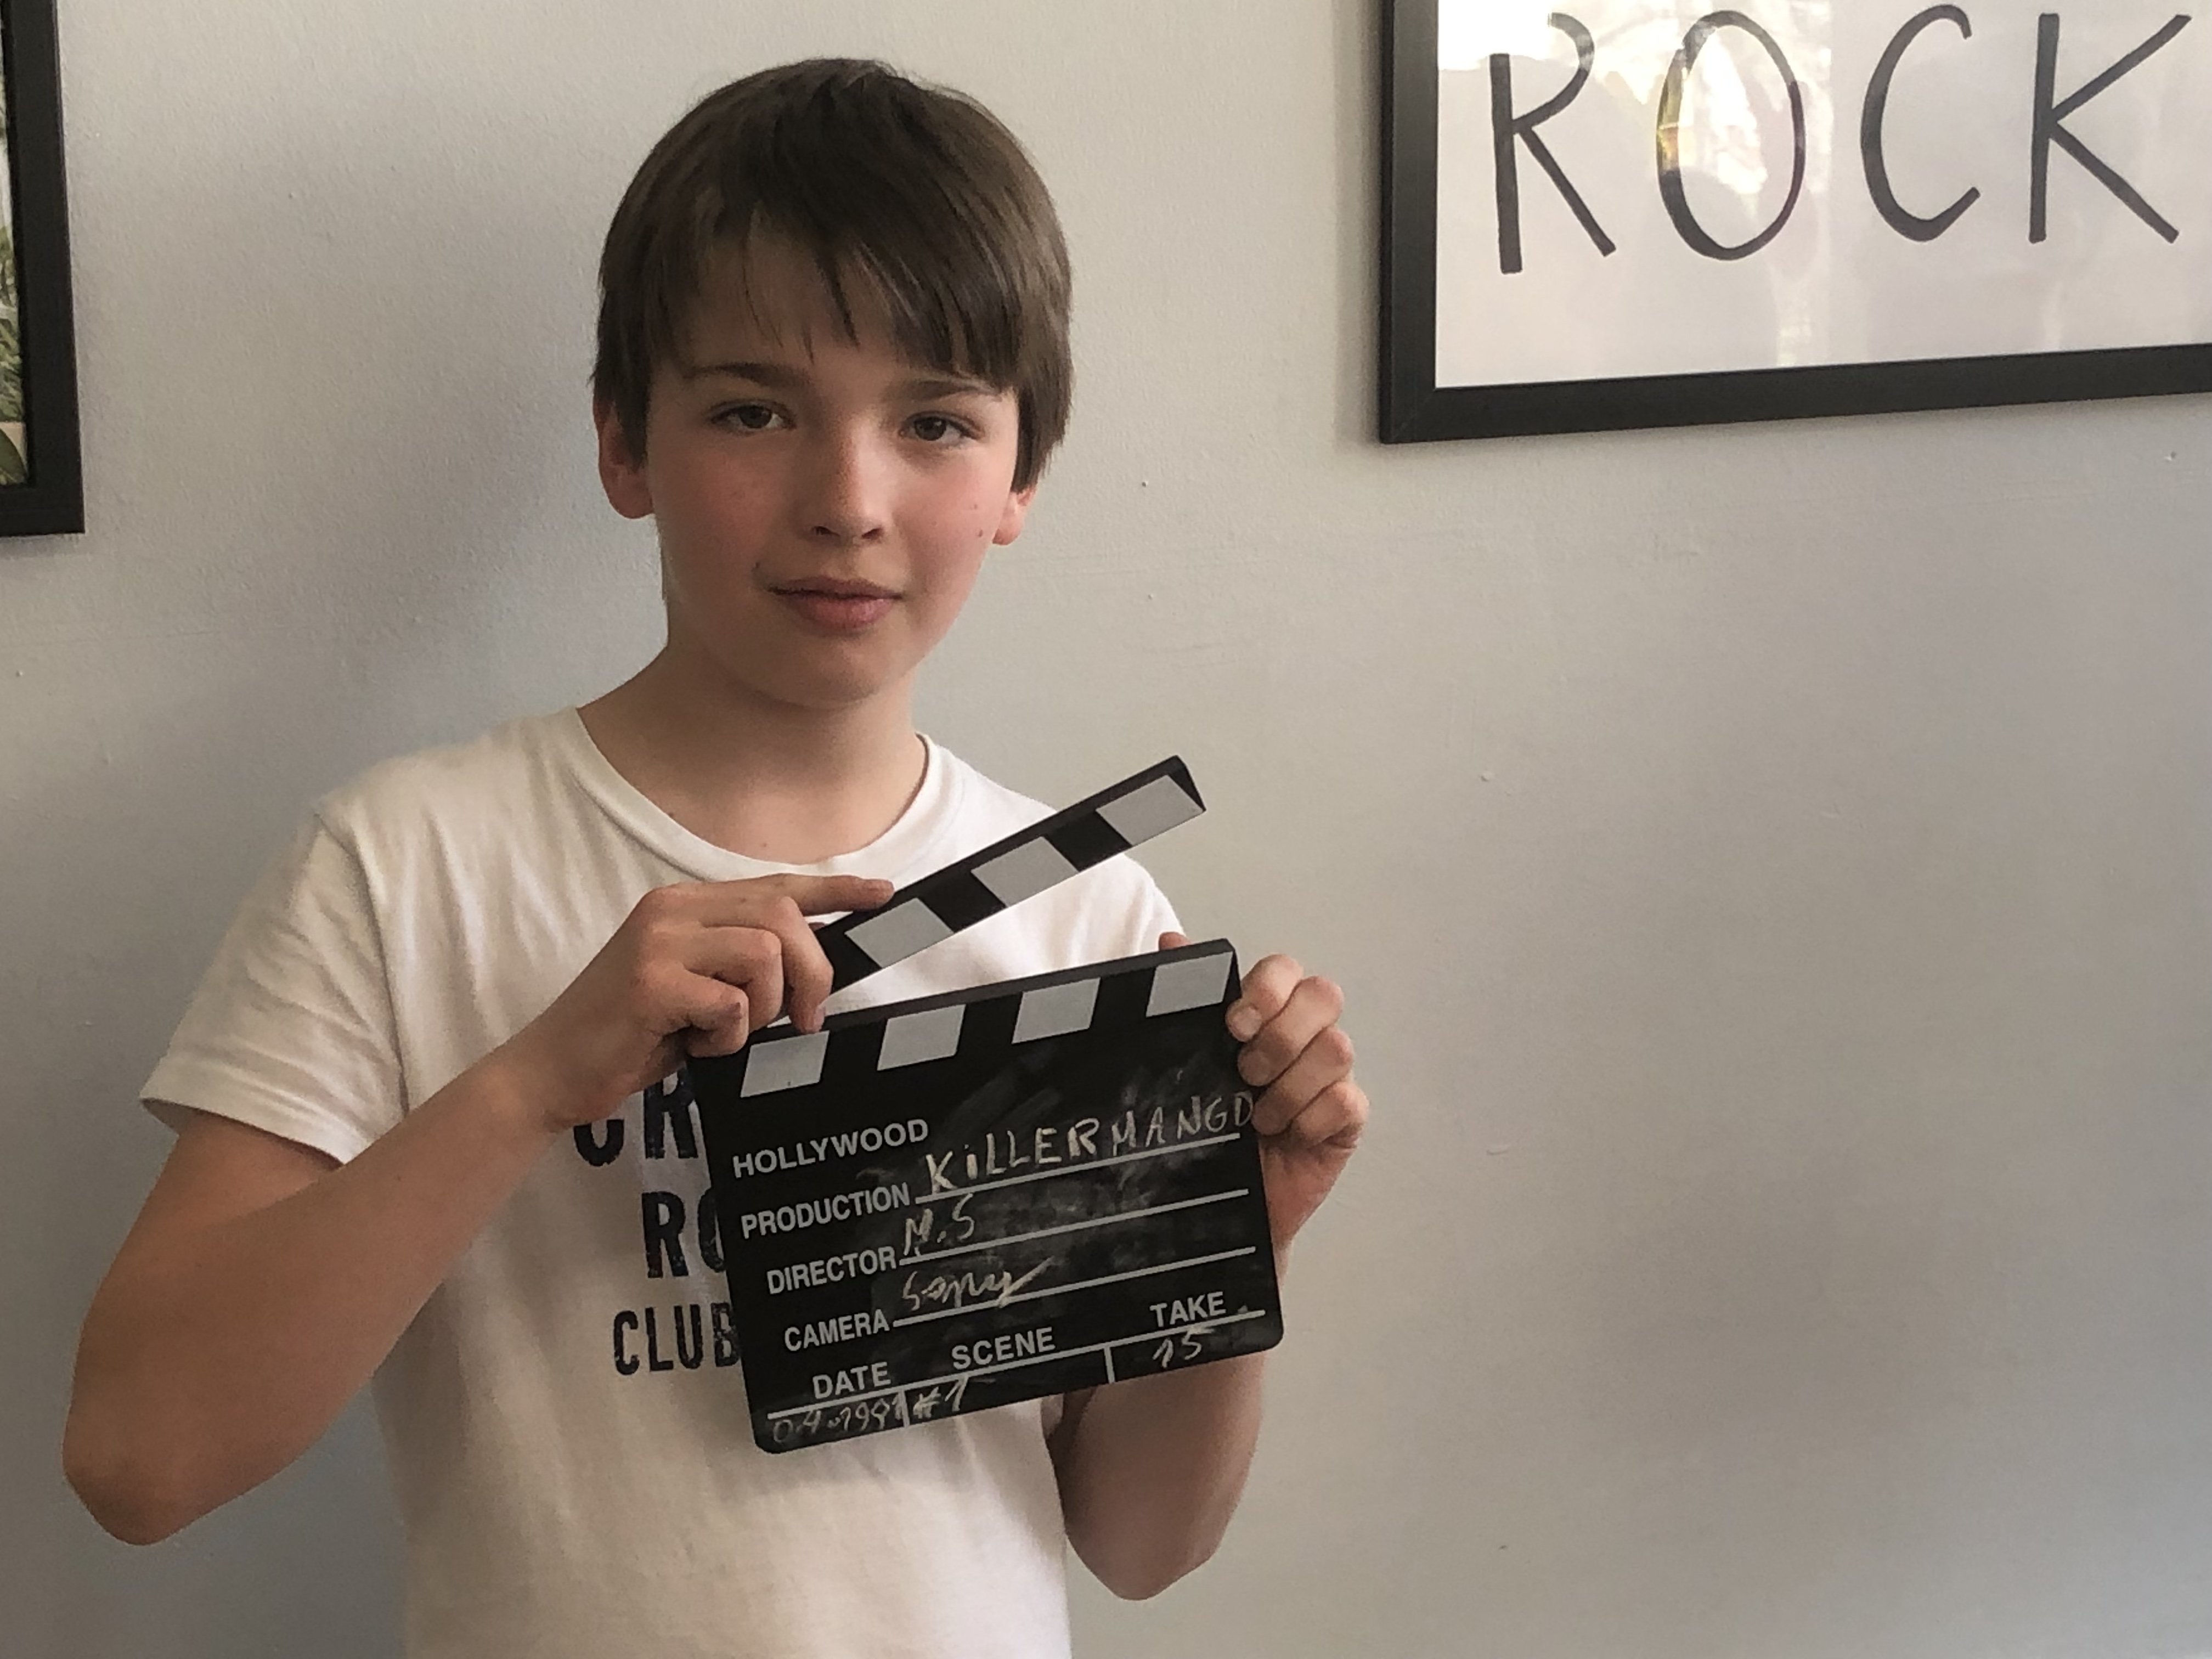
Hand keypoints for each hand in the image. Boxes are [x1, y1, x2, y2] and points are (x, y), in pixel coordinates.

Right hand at [506, 874, 892, 1131]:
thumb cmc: (631, 1036)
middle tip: (804, 1019)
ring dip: (762, 1010)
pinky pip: (731, 1005)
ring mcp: (658, 942)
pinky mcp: (651, 982)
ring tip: (723, 1035)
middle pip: (783, 917)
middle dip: (811, 972)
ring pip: (764, 956)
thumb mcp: (695, 987)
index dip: (834, 890)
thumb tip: (814, 959)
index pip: (774, 886)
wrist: (552, 1072)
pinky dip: (727, 1039)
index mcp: (683, 905)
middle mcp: (671, 909)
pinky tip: (693, 1048)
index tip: (881, 894)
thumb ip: (741, 963)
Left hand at [1161, 932, 1365, 1254]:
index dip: (1267, 987)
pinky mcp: (1345, 1121)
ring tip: (1257, 1115)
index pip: (1284, 970)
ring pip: (1338, 1047)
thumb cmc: (1202, 1129)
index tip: (1233, 1023)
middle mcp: (1302, 1038)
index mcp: (1265, 1015)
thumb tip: (1174, 944)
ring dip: (1290, 1084)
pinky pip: (1349, 1101)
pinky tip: (1286, 1136)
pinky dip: (1311, 1118)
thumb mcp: (1183, 1063)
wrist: (1209, 1203)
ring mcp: (1329, 1078)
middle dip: (1282, 1034)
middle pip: (1323, 995)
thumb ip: (1182, 1001)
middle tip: (1245, 1071)